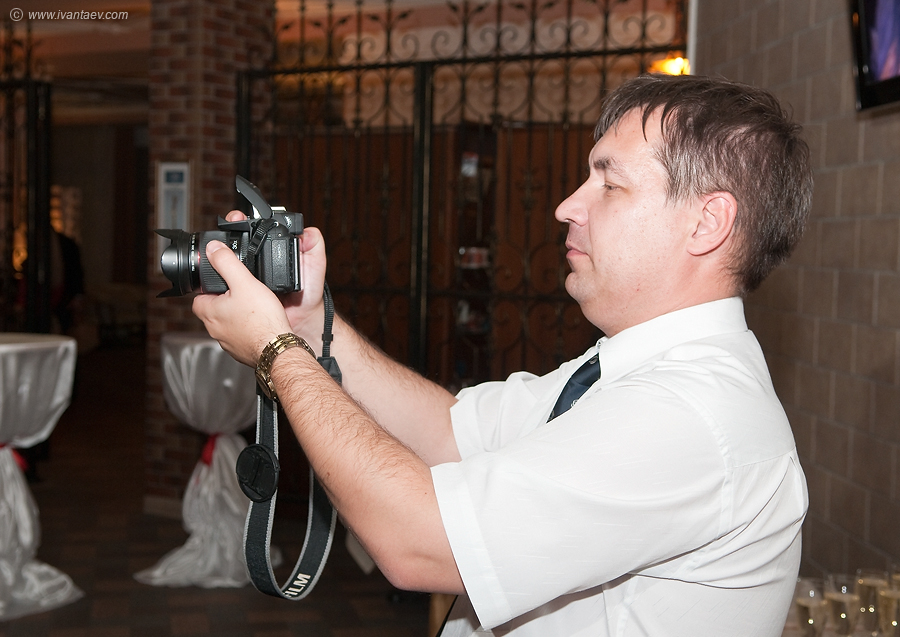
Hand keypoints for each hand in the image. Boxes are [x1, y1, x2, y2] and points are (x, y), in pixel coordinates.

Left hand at [220, 210, 328, 349]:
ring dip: (235, 317)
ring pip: (226, 325)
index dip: (208, 289)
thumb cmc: (261, 319)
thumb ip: (227, 262)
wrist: (277, 347)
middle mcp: (214, 330)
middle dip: (224, 302)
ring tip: (252, 309)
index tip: (220, 283)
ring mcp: (228, 343)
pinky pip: (240, 337)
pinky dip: (247, 330)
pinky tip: (260, 324)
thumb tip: (213, 249)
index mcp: (209, 312)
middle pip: (212, 311)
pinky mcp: (242, 352)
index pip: (198, 298)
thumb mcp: (244, 282)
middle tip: (240, 294)